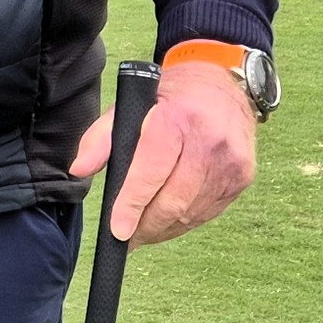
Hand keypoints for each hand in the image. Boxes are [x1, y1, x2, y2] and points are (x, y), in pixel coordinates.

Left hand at [72, 60, 255, 244]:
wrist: (222, 84)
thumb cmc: (169, 99)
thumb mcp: (130, 106)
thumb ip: (100, 138)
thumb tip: (79, 169)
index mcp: (176, 119)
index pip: (151, 171)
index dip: (132, 205)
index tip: (118, 231)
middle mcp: (209, 140)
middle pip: (173, 201)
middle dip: (145, 227)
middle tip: (126, 238)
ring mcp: (231, 160)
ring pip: (191, 213)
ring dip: (164, 229)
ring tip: (144, 231)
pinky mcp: (243, 175)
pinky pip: (209, 212)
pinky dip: (185, 222)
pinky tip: (169, 220)